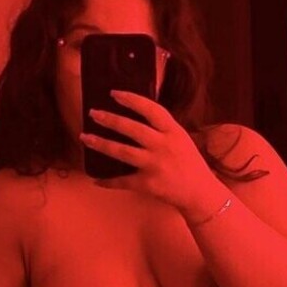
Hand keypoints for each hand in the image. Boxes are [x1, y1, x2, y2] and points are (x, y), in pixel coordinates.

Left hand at [81, 90, 224, 217]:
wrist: (200, 193)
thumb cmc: (189, 164)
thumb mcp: (181, 139)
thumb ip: (162, 129)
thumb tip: (136, 117)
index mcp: (173, 131)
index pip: (151, 109)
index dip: (131, 100)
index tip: (114, 93)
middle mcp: (163, 145)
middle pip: (131, 128)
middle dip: (109, 119)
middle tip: (92, 113)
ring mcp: (155, 164)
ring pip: (122, 151)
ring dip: (101, 144)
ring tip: (86, 137)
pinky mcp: (148, 183)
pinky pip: (123, 181)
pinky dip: (108, 181)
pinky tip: (96, 179)